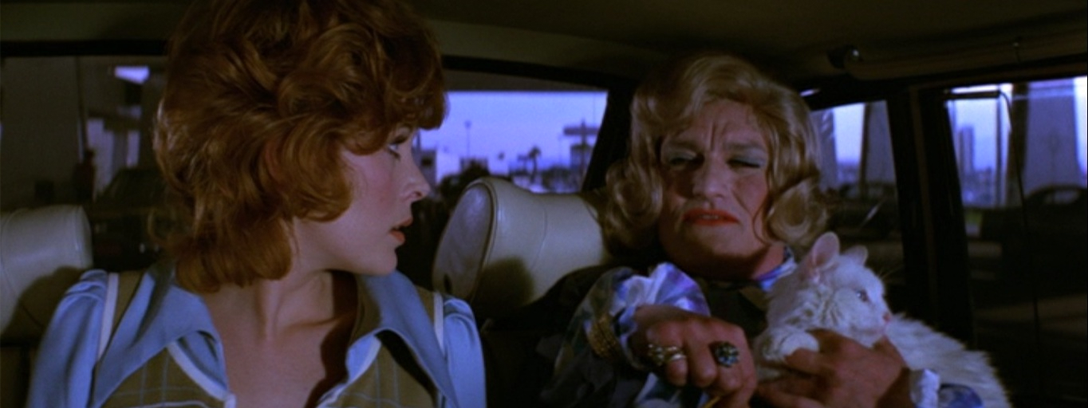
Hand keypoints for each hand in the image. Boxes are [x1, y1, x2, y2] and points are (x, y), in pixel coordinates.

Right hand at [629, 304, 755, 407]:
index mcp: (734, 335)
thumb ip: (732, 377)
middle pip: (730, 381)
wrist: (653, 319)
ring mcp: (692, 328)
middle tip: (700, 380)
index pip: (748, 379)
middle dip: (714, 389)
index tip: (720, 403)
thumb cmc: (688, 345)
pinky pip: (678, 371)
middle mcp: (717, 328)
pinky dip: (673, 376)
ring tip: (686, 370)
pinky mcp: (667, 332)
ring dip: (692, 381)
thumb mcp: (715, 357)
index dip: (735, 400)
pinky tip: (669, 364)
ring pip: (705, 375)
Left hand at [755, 330, 911, 407]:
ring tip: (762, 387)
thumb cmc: (899, 381)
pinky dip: (785, 406)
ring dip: (773, 388)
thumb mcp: (889, 354)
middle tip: (769, 360)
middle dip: (781, 359)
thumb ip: (876, 338)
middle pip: (793, 358)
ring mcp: (826, 393)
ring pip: (788, 388)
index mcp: (845, 349)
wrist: (908, 405)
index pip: (814, 335)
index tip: (797, 339)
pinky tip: (775, 404)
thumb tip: (874, 324)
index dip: (803, 337)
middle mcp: (830, 368)